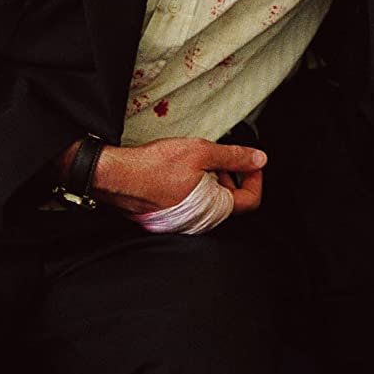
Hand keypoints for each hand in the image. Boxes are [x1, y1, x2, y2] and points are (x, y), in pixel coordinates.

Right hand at [91, 137, 266, 215]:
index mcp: (215, 209)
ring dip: (211, 179)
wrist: (115, 178)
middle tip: (217, 156)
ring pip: (212, 200)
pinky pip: (193, 202)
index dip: (254, 177)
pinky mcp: (171, 217)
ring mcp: (185, 222)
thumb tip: (259, 159)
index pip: (252, 200)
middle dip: (230, 175)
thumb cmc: (153, 167)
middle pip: (232, 199)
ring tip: (196, 161)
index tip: (248, 161)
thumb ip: (234, 157)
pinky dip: (195, 185)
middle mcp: (201, 222)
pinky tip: (181, 170)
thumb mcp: (201, 152)